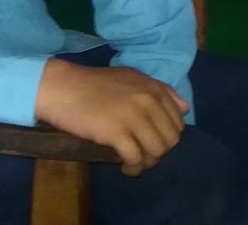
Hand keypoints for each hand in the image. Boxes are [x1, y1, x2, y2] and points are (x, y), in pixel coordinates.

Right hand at [35, 58, 187, 175]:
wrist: (63, 88)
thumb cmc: (94, 84)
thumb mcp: (132, 78)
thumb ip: (160, 91)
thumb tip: (184, 109)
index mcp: (155, 88)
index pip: (178, 123)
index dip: (167, 137)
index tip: (152, 141)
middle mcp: (150, 101)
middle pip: (170, 140)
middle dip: (158, 152)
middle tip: (142, 154)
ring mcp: (134, 117)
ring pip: (157, 152)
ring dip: (147, 162)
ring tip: (134, 162)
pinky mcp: (117, 133)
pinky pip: (136, 159)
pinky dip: (133, 168)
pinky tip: (125, 167)